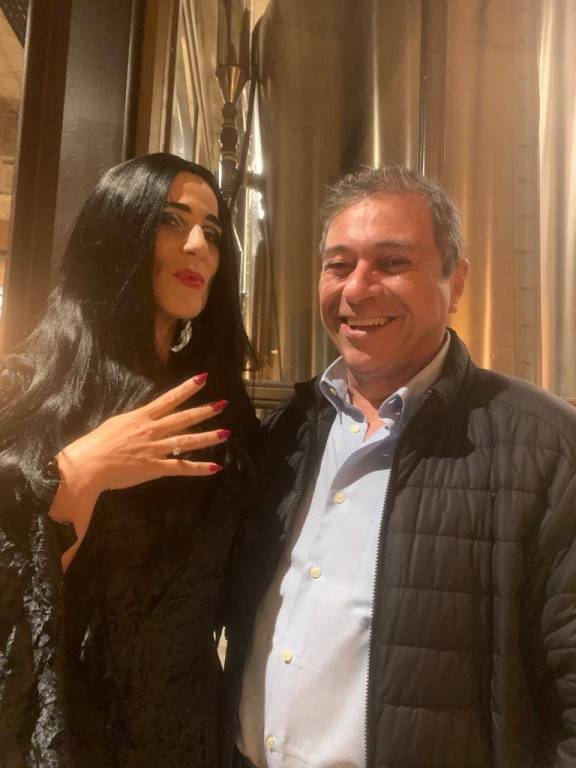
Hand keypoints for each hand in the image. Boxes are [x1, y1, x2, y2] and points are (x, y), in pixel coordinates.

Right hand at [57, 373, 228, 495]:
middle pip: (183, 418)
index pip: (169, 399)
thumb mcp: (116, 424)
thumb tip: (143, 419)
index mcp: (141, 417)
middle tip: (223, 404)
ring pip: (186, 441)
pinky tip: (215, 467)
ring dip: (208, 437)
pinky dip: (199, 468)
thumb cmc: (96, 444)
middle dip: (204, 411)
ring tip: (226, 433)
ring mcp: (154, 449)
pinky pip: (181, 468)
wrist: (87, 465)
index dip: (187, 388)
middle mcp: (151, 430)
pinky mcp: (154, 467)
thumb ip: (134, 422)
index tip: (203, 379)